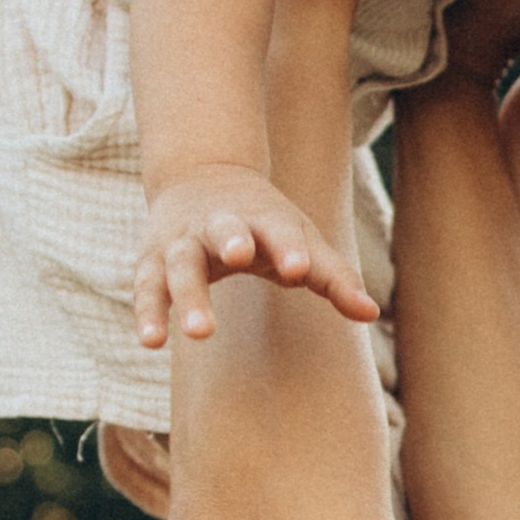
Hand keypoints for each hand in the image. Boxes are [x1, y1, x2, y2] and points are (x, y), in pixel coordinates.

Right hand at [134, 159, 378, 349]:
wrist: (201, 177)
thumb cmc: (264, 223)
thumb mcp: (300, 240)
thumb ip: (333, 277)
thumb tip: (371, 313)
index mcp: (262, 218)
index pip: (278, 229)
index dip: (288, 247)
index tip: (298, 268)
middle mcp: (219, 224)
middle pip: (223, 231)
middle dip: (231, 240)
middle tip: (239, 256)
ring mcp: (183, 241)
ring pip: (181, 263)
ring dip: (188, 294)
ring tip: (200, 332)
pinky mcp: (153, 261)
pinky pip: (148, 287)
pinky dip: (148, 313)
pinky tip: (152, 342)